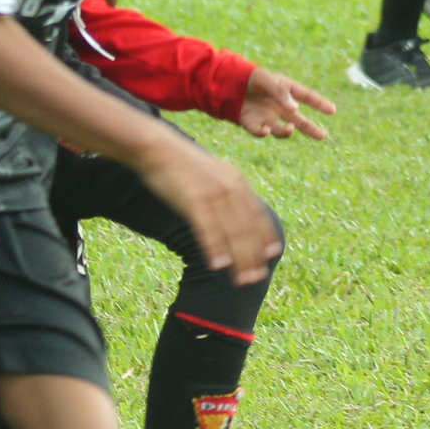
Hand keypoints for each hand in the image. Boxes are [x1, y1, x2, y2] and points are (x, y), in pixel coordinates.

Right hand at [132, 134, 277, 285]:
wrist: (156, 147)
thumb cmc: (181, 163)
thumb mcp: (211, 172)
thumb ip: (225, 189)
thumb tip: (231, 210)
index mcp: (236, 180)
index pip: (257, 213)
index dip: (265, 235)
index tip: (272, 254)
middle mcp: (230, 187)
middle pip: (247, 228)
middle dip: (253, 256)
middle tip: (256, 278)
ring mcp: (213, 194)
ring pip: (231, 233)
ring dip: (238, 259)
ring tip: (241, 281)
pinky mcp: (194, 200)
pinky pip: (208, 230)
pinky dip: (215, 250)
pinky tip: (218, 267)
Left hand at [236, 67, 334, 140]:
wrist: (224, 83)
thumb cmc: (247, 77)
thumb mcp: (265, 80)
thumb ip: (280, 92)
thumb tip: (295, 110)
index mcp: (285, 89)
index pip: (307, 96)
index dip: (320, 103)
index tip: (332, 110)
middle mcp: (278, 105)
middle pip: (299, 120)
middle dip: (311, 129)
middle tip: (323, 135)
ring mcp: (266, 116)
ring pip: (282, 130)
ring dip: (287, 131)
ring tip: (290, 129)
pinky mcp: (253, 123)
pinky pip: (262, 132)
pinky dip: (265, 133)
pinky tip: (266, 129)